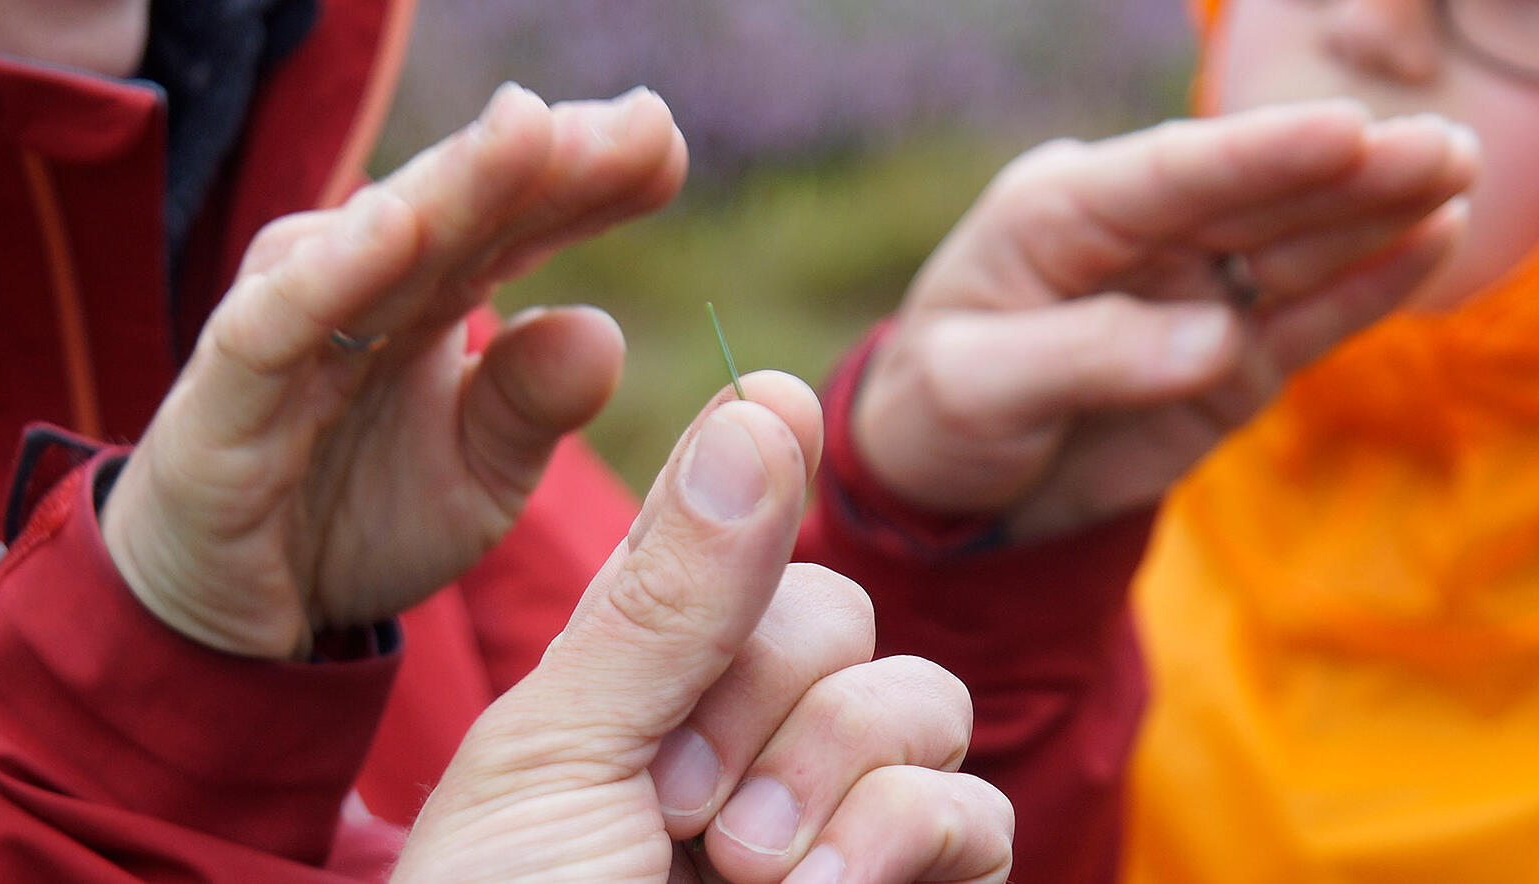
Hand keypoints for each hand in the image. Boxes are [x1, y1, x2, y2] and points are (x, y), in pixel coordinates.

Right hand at [101, 84, 687, 657]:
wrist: (227, 619)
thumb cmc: (355, 519)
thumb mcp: (478, 477)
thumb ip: (535, 407)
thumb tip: (603, 329)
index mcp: (431, 296)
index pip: (518, 220)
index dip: (590, 180)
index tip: (666, 141)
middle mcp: (359, 289)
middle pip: (463, 208)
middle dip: (547, 159)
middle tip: (637, 123)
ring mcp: (287, 329)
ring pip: (376, 241)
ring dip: (452, 183)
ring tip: (529, 128)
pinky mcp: (222, 395)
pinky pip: (274, 323)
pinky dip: (330, 271)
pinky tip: (392, 222)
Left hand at [395, 372, 1011, 883]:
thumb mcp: (561, 757)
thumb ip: (671, 593)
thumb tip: (768, 394)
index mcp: (632, 696)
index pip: (740, 548)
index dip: (737, 542)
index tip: (739, 495)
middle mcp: (741, 754)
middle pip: (841, 612)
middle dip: (764, 698)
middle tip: (670, 813)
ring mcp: (834, 840)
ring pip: (920, 703)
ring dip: (834, 772)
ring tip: (739, 876)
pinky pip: (978, 817)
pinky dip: (906, 838)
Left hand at [853, 100, 1476, 538]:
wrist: (950, 485)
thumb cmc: (939, 413)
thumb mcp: (976, 389)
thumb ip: (1091, 356)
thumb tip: (1220, 339)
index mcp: (1061, 211)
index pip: (1174, 173)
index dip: (1261, 153)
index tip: (1344, 130)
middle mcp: (1141, 235)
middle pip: (1258, 195)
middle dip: (1351, 169)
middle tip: (1444, 144)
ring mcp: (1197, 292)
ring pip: (1300, 244)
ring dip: (1380, 209)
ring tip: (1460, 168)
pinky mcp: (1235, 354)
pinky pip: (1313, 312)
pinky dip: (1374, 282)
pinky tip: (1439, 238)